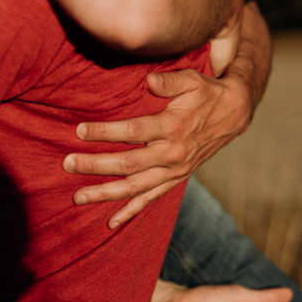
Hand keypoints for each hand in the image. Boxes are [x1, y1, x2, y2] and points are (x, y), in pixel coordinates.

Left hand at [63, 3, 271, 227]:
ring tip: (78, 196)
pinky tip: (111, 221)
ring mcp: (174, 170)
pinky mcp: (176, 179)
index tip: (80, 130)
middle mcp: (172, 154)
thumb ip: (169, 80)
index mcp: (173, 127)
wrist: (234, 114)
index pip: (132, 132)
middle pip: (128, 164)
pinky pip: (151, 199)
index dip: (105, 132)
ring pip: (135, 187)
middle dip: (95, 165)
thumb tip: (148, 80)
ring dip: (105, 193)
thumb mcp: (191, 79)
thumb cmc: (206, 93)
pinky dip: (131, 211)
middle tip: (67, 163)